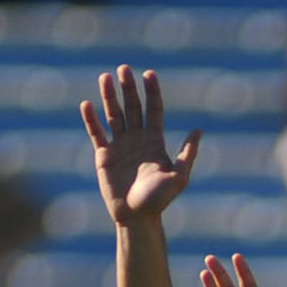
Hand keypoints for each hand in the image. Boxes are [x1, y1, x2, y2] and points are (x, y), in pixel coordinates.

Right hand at [82, 65, 198, 226]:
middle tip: (124, 68)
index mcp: (155, 141)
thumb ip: (187, 153)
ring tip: (105, 77)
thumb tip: (199, 130)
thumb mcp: (179, 176)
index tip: (149, 74)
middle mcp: (137, 139)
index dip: (152, 92)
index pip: (154, 110)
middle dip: (129, 88)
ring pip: (114, 114)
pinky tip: (87, 104)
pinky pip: (96, 133)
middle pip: (133, 107)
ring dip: (109, 96)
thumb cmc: (159, 200)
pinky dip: (91, 119)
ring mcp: (120, 145)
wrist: (137, 217)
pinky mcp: (104, 155)